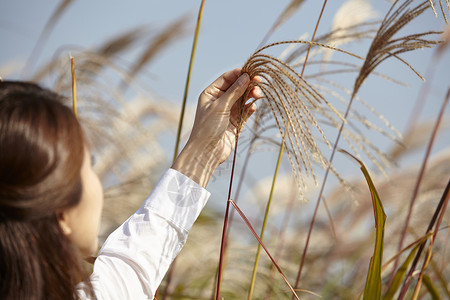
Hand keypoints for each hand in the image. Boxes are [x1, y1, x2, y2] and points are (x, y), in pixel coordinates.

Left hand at [172, 68, 261, 186]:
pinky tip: (253, 107)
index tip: (252, 72)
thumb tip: (246, 76)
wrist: (207, 151)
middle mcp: (219, 101)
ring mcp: (228, 111)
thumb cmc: (207, 127)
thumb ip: (234, 91)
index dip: (239, 74)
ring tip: (258, 95)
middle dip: (248, 84)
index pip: (227, 78)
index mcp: (211, 93)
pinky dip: (250, 108)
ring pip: (243, 99)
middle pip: (237, 87)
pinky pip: (245, 111)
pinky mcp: (235, 122)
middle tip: (259, 83)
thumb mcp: (220, 106)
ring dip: (251, 95)